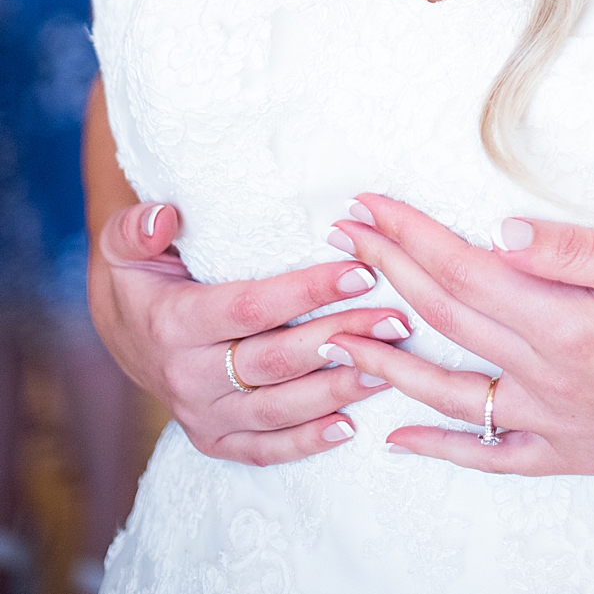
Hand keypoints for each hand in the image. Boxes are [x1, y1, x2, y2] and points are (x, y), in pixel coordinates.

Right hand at [88, 201, 410, 464]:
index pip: (251, 308)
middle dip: (341, 339)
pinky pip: (261, 450)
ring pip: (276, 410)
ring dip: (336, 392)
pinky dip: (304, 444)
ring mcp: (200, 413)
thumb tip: (163, 217)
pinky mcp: (214, 439)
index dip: (307, 291)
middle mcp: (186, 376)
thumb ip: (137, 225)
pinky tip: (349, 427)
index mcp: (173, 323)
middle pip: (275, 361)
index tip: (362, 272)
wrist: (123, 330)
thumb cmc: (142, 275)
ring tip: (390, 370)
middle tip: (396, 320)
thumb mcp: (125, 243)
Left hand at [317, 194, 593, 475]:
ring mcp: (556, 423)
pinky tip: (399, 439)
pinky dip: (439, 449)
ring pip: (450, 392)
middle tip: (342, 235)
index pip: (465, 270)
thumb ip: (579, 250)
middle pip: (447, 318)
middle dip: (387, 271)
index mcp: (569, 324)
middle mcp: (549, 379)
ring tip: (338, 331)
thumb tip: (497, 232)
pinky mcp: (572, 452)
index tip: (369, 206)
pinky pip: (490, 456)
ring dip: (388, 359)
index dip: (410, 235)